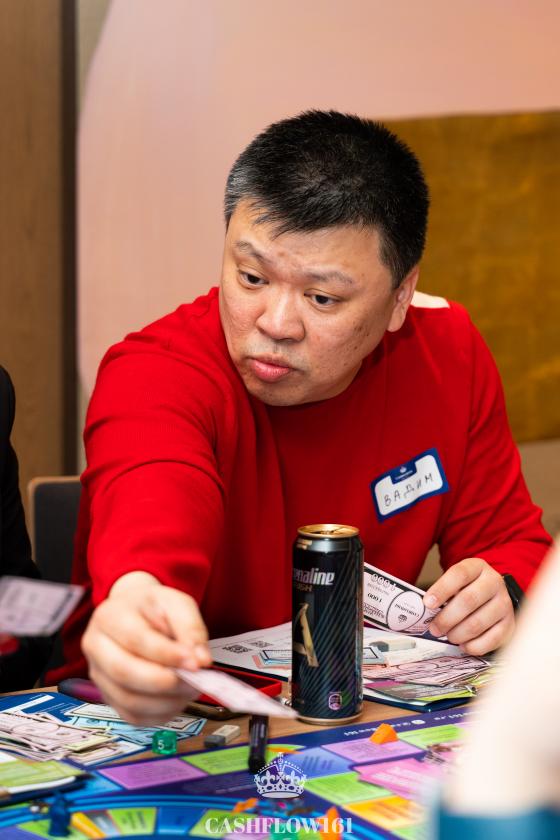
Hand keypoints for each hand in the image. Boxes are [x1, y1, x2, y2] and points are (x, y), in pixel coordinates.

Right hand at [82, 572, 211, 725]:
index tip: (194, 663)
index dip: (167, 655)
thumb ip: (191, 628)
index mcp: (108, 616)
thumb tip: (201, 661)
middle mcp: (95, 646)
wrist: (135, 612)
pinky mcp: (108, 696)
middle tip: (194, 680)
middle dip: (165, 682)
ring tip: (190, 689)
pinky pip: (132, 716)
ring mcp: (99, 674)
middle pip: (124, 673)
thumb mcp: (176, 603)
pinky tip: (177, 699)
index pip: (135, 640)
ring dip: (166, 701)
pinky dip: (159, 714)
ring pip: (128, 700)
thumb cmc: (154, 607)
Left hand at [424, 558, 514, 655]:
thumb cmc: (467, 590)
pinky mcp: (509, 624)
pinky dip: (473, 646)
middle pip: (468, 600)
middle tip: (434, 628)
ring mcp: (504, 604)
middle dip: (446, 618)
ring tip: (448, 636)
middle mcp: (494, 582)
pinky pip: (490, 640)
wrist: (493, 598)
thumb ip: (442, 594)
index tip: (427, 604)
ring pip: (477, 623)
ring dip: (458, 634)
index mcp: (477, 567)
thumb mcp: (456, 584)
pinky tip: (463, 645)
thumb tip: (422, 611)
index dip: (442, 589)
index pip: (459, 574)